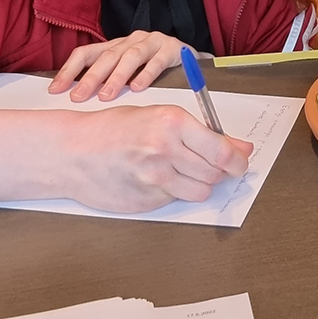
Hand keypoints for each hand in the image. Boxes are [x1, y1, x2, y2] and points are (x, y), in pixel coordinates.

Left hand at [49, 30, 187, 101]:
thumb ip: (107, 83)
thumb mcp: (127, 74)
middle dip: (91, 77)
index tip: (55, 91)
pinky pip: (157, 60)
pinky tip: (138, 87)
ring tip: (107, 95)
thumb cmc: (154, 71)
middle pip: (107, 56)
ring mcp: (153, 41)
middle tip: (78, 97)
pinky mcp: (173, 48)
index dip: (69, 70)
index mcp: (116, 46)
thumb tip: (75, 106)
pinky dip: (147, 74)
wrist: (192, 62)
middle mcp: (132, 40)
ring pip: (131, 56)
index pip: (86, 53)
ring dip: (117, 76)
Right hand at [63, 104, 252, 211]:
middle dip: (221, 171)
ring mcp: (154, 180)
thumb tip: (241, 147)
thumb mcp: (160, 116)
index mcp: (173, 123)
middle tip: (216, 165)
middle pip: (214, 173)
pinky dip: (174, 192)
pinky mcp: (145, 202)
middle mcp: (165, 152)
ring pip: (199, 191)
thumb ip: (202, 133)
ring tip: (183, 170)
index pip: (221, 150)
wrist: (74, 152)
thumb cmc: (117, 128)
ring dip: (200, 184)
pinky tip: (157, 179)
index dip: (238, 160)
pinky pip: (175, 200)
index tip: (243, 162)